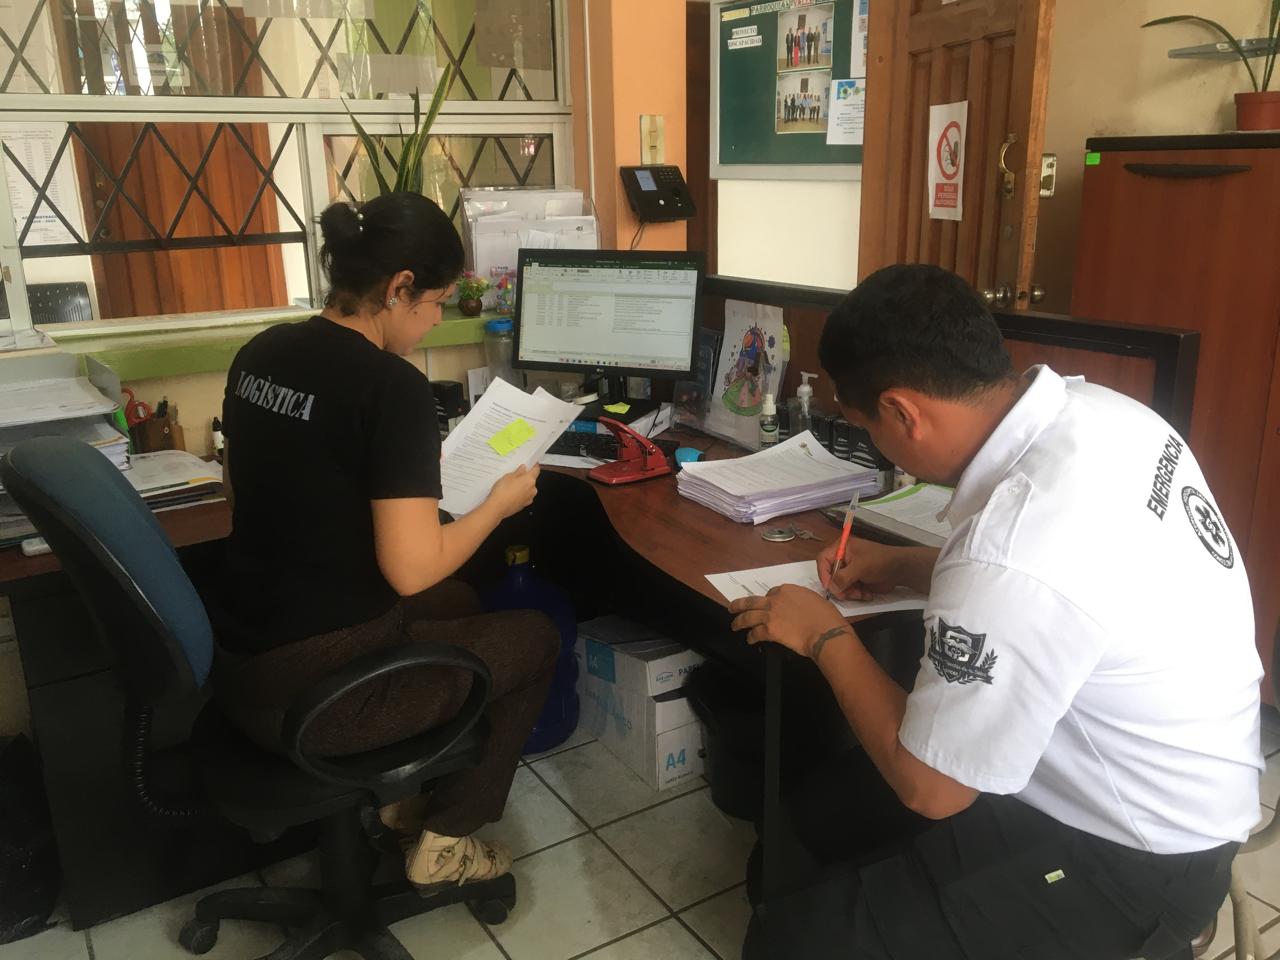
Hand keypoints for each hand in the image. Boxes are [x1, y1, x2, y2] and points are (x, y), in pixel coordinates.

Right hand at [487, 465, 539, 518]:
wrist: (497, 508)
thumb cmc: (502, 492)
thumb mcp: (508, 476)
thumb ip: (518, 472)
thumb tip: (523, 468)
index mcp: (530, 480)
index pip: (536, 470)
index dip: (534, 466)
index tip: (532, 464)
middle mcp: (532, 489)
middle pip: (531, 480)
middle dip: (525, 477)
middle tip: (515, 475)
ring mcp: (529, 498)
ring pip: (528, 489)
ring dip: (522, 486)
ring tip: (510, 486)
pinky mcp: (524, 505)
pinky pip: (524, 496)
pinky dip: (520, 494)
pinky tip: (511, 493)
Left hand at [728, 585, 850, 659]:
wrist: (826, 632)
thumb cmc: (827, 617)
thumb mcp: (814, 600)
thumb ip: (801, 600)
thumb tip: (798, 607)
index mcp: (787, 590)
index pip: (771, 593)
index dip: (766, 600)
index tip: (765, 605)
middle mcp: (775, 600)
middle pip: (752, 601)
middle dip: (740, 604)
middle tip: (732, 608)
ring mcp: (770, 614)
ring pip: (748, 616)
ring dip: (739, 621)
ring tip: (734, 625)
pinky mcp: (769, 630)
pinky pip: (755, 633)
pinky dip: (751, 637)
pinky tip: (749, 640)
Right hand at [817, 536, 898, 600]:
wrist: (900, 569)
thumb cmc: (880, 561)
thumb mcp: (860, 567)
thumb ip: (843, 577)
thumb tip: (831, 588)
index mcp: (842, 548)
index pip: (823, 560)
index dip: (823, 573)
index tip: (829, 586)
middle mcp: (843, 558)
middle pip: (830, 575)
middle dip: (839, 586)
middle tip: (845, 595)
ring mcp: (850, 570)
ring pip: (839, 585)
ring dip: (849, 592)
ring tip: (861, 593)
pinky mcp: (857, 580)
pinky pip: (849, 590)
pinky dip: (857, 594)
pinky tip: (867, 594)